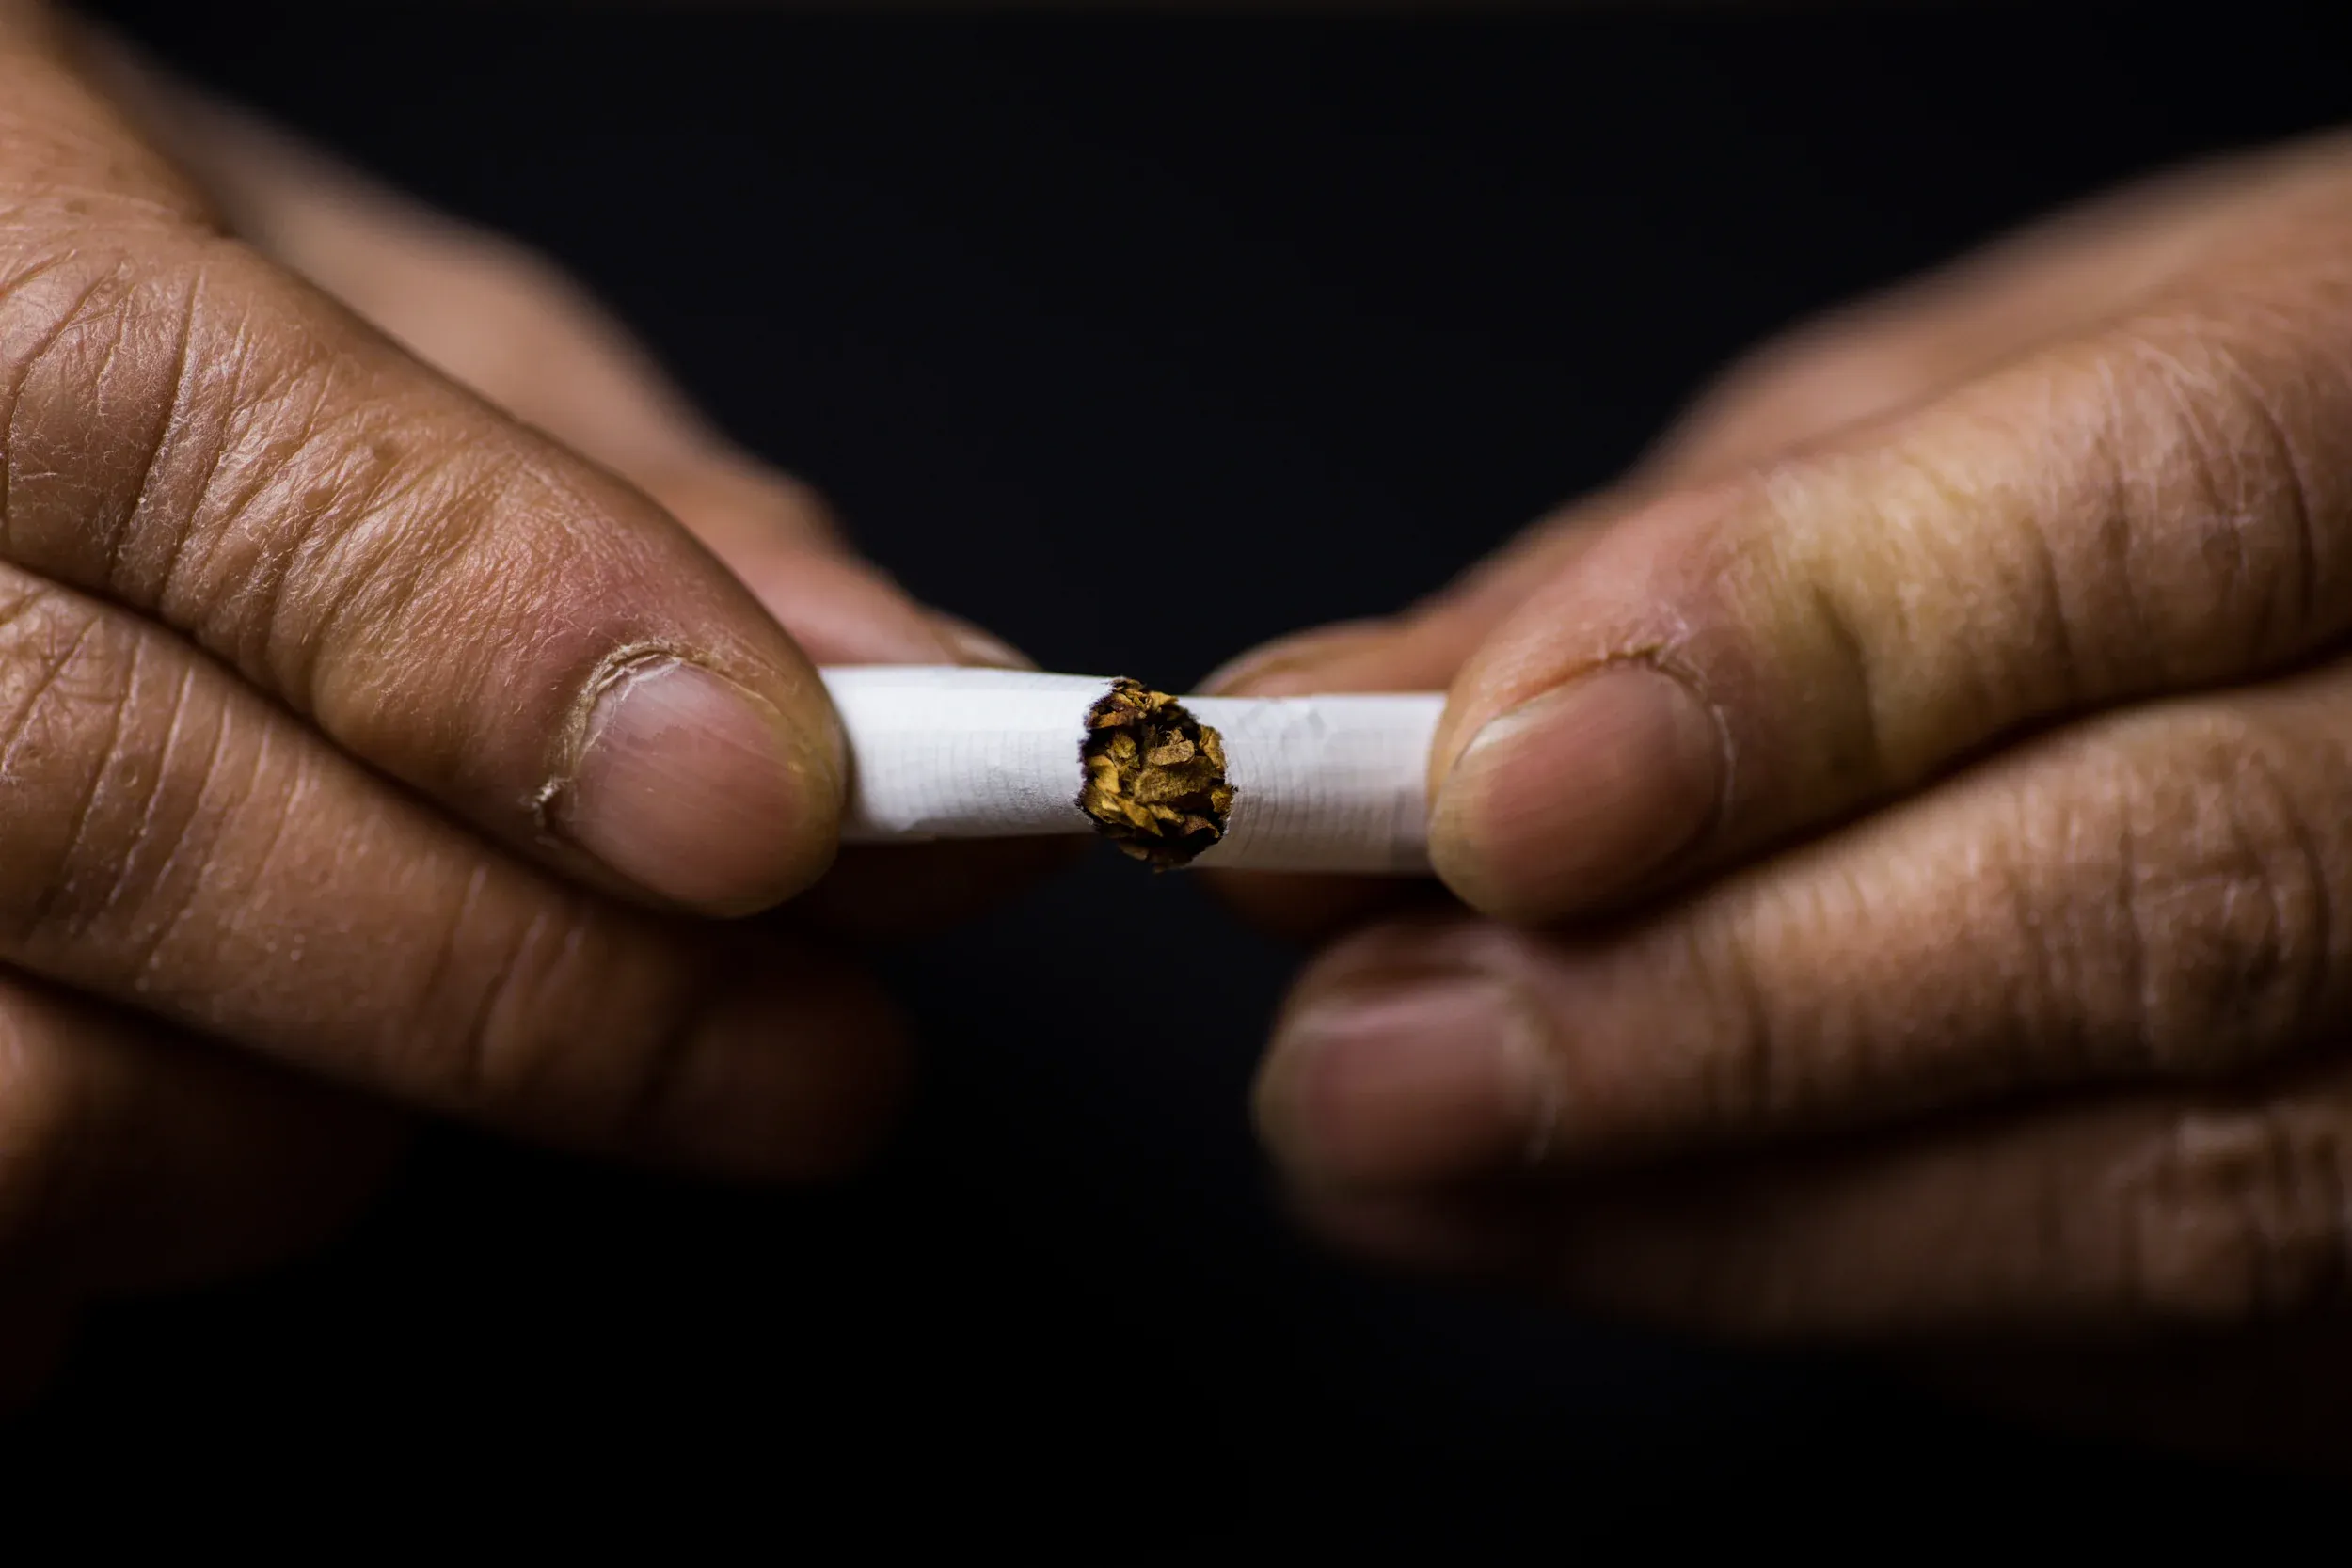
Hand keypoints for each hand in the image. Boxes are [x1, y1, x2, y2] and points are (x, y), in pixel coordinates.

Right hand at [0, 8, 1034, 1404]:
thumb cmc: (78, 319)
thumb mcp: (328, 299)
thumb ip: (590, 474)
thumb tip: (895, 674)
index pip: (169, 434)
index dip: (497, 641)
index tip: (776, 803)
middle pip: (95, 808)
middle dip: (528, 980)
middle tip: (814, 1058)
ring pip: (23, 1102)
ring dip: (299, 1133)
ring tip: (392, 1032)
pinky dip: (112, 1245)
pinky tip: (166, 1097)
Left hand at [1220, 129, 2351, 1472]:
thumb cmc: (2227, 455)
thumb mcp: (1974, 402)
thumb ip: (1688, 556)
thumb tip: (1356, 714)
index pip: (2148, 528)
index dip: (1798, 664)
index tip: (1485, 789)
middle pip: (2155, 914)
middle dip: (1697, 1014)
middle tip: (1361, 1053)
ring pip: (2160, 1190)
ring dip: (1710, 1207)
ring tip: (1404, 1158)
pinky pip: (2165, 1338)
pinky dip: (1836, 1281)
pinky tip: (1612, 1222)